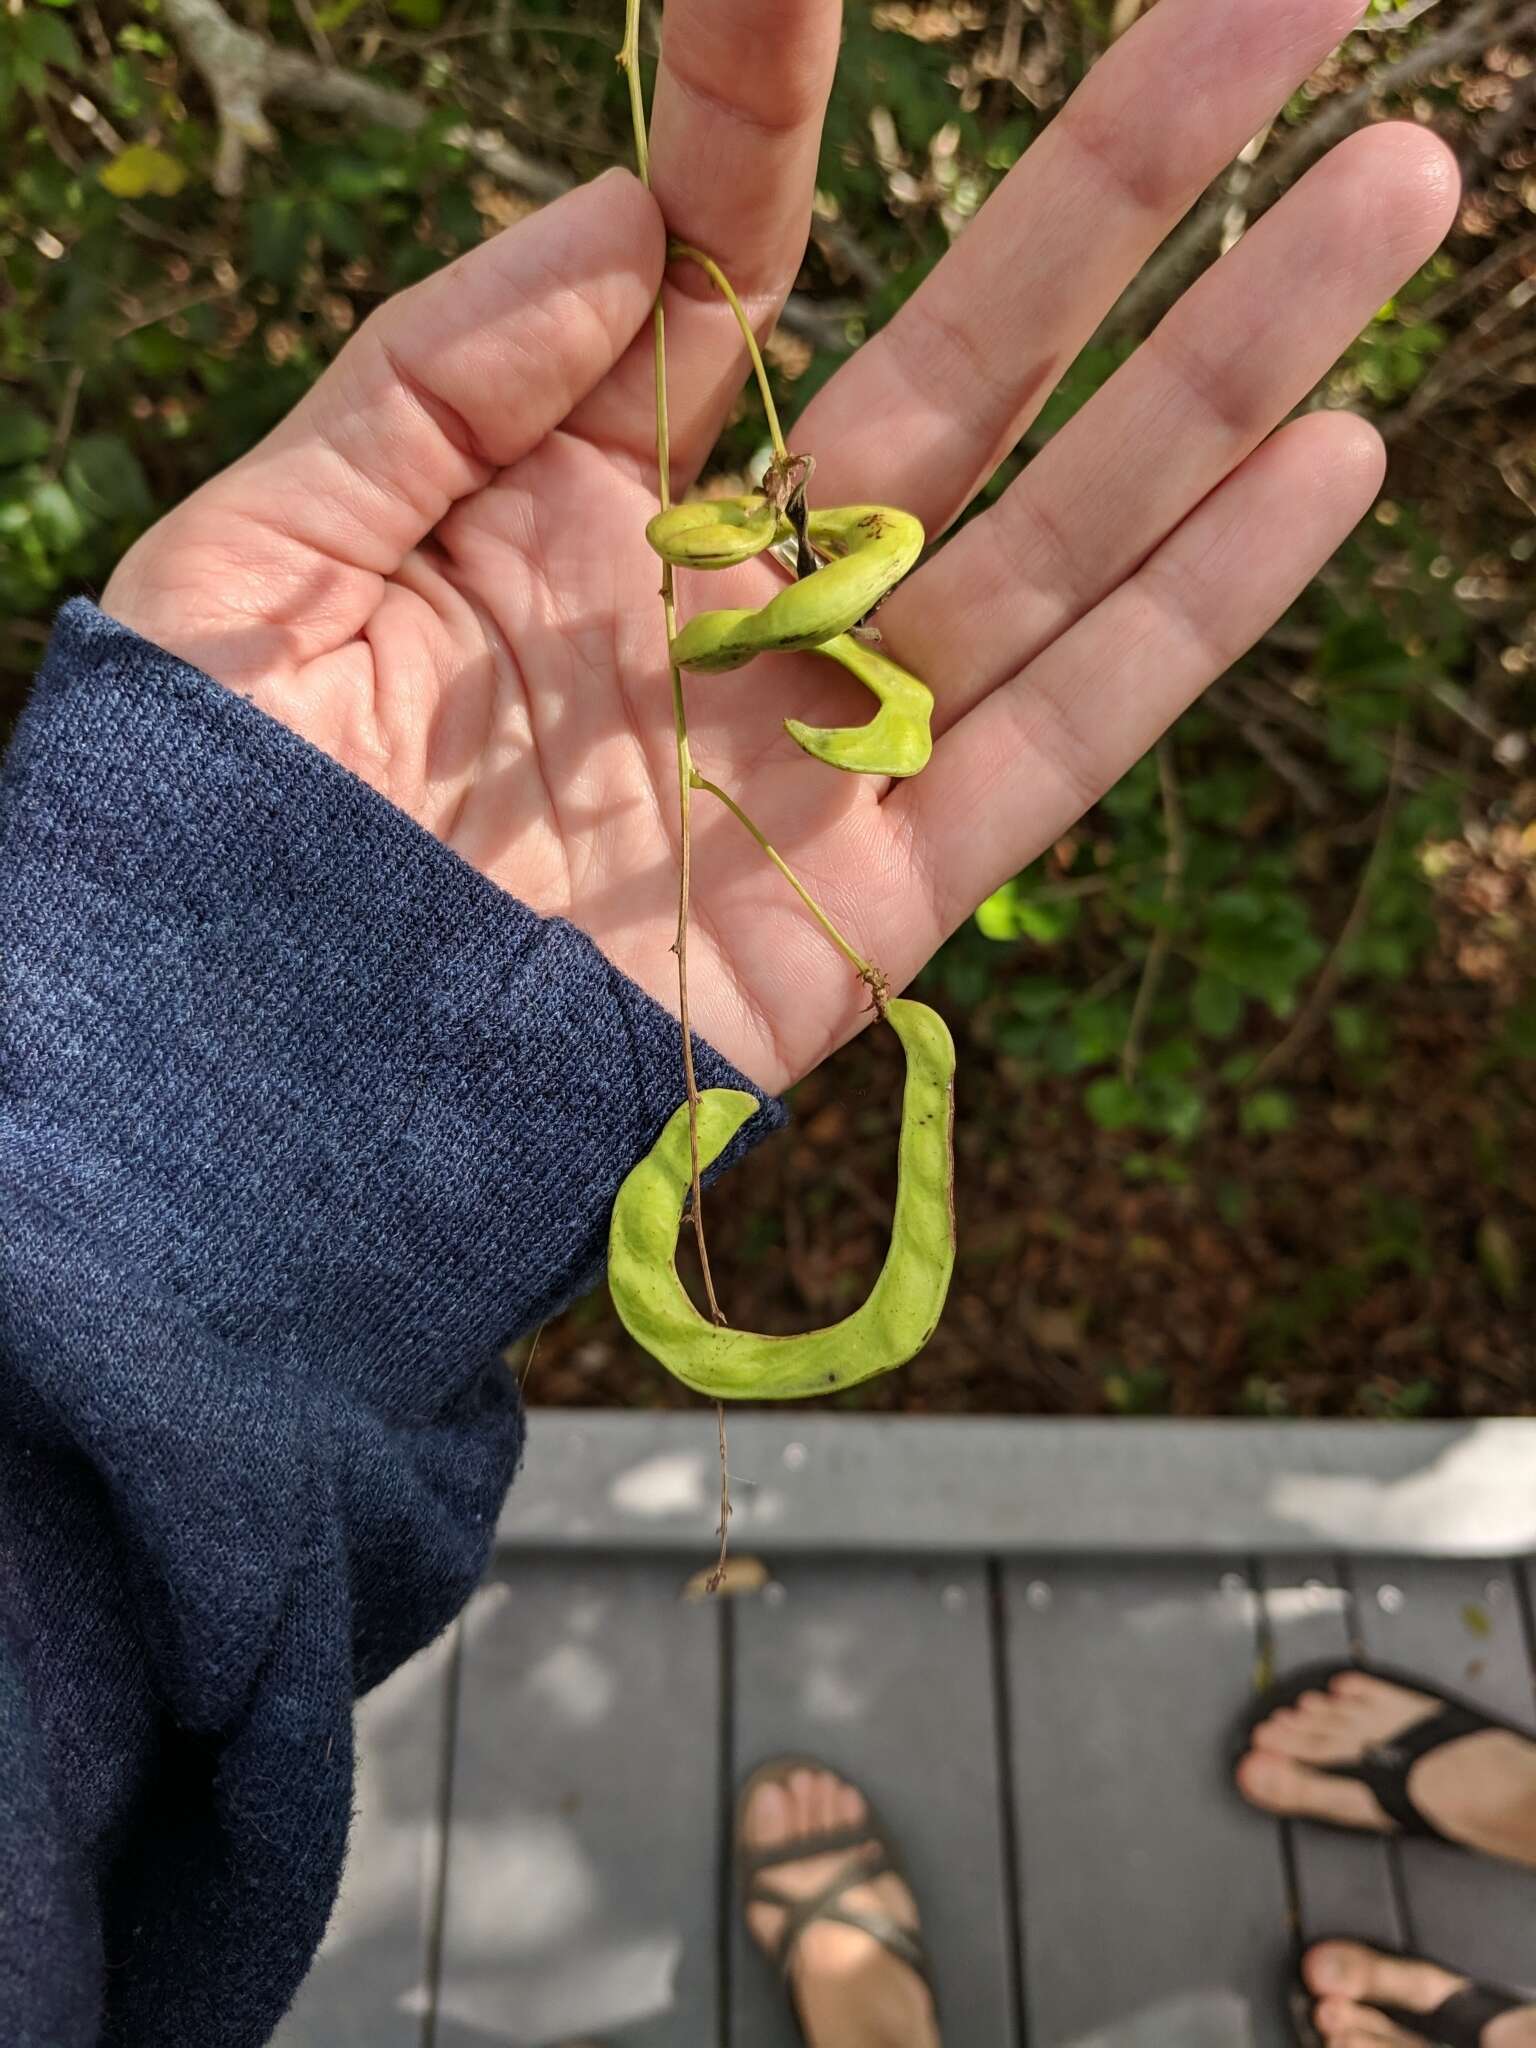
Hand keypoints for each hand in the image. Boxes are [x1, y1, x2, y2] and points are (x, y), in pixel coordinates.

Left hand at [102, 0, 1455, 1095]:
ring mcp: (821, 742)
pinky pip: (1066, 734)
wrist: (249, 1101)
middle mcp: (726, 600)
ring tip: (1393, 190)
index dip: (768, 87)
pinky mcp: (885, 892)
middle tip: (1287, 2)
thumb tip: (630, 220)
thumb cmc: (213, 834)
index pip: (719, 253)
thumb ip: (431, 374)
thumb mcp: (260, 560)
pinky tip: (1330, 461)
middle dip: (1121, 187)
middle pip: (964, 365)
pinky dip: (1197, 613)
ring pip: (1063, 530)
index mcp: (568, 500)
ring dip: (1229, 370)